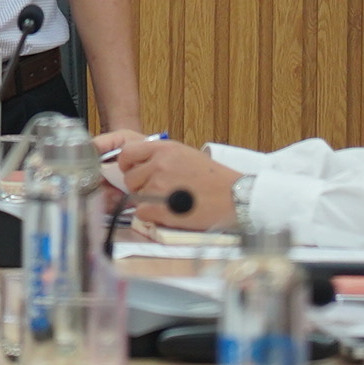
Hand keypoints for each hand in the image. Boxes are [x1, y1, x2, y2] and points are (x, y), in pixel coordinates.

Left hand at [107, 137, 239, 230]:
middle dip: (140, 187)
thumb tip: (140, 167)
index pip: (127, 152)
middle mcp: (159, 164)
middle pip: (130, 178)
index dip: (127, 165)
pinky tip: (170, 214)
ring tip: (170, 203)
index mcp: (165, 148)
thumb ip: (162, 158)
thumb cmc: (215, 179)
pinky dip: (153, 216)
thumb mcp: (186, 156)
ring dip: (148, 203)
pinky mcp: (162, 208)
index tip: (133, 172)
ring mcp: (159, 186)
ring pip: (135, 197)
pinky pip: (142, 213)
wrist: (236, 197)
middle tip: (159, 193)